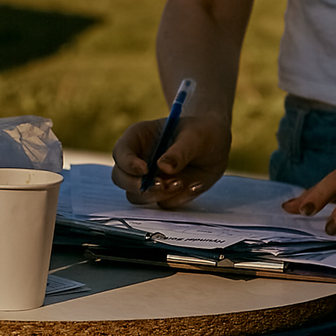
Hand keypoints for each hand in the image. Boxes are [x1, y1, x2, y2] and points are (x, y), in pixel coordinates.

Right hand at [111, 113, 229, 208]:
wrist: (215, 144)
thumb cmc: (201, 132)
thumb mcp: (194, 136)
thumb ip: (179, 151)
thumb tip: (163, 167)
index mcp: (137, 138)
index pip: (120, 152)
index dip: (127, 163)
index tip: (144, 170)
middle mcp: (137, 160)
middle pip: (120, 178)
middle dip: (136, 185)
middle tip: (162, 185)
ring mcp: (148, 179)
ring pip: (137, 196)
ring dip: (156, 195)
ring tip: (182, 183)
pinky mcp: (162, 193)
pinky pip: (162, 203)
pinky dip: (178, 199)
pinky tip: (194, 185)